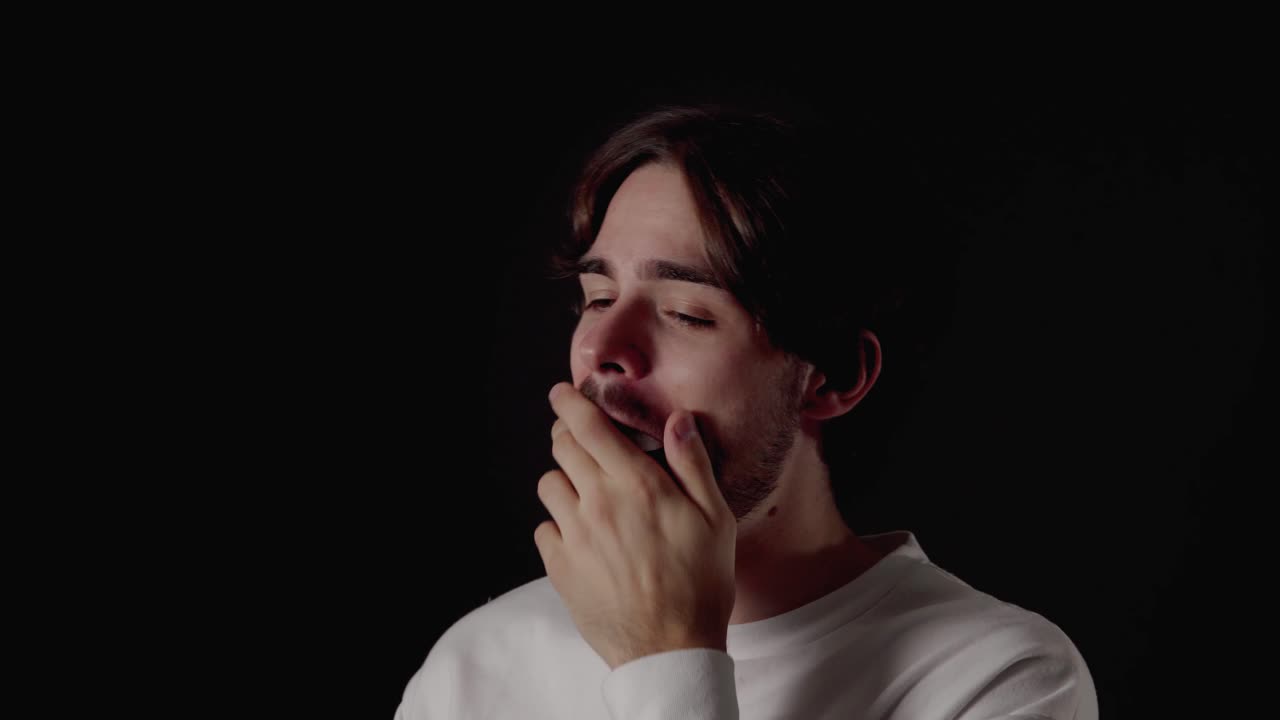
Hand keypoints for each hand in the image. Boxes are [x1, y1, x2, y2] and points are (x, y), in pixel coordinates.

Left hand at [534, 382, 736, 669]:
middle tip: (582, 440)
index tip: (562, 392)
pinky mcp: (560, 566)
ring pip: (549, 485)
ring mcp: (575, 536)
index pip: (589, 427)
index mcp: (637, 486)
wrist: (671, 650)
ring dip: (565, 480)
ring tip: (588, 494)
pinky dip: (559, 525)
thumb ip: (692, 463)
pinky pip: (545, 528)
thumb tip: (679, 420)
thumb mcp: (715, 519)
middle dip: (568, 434)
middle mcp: (599, 504)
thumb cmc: (701, 584)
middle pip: (562, 447)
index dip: (570, 401)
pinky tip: (583, 537)